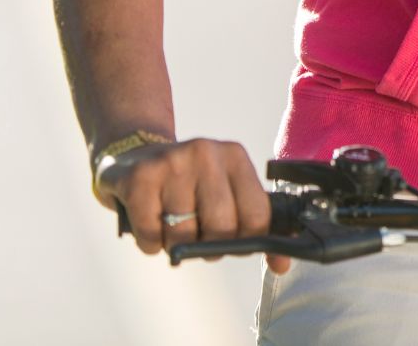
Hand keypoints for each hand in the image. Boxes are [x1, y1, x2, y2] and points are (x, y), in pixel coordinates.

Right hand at [97, 135, 288, 273]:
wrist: (135, 155)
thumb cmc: (189, 183)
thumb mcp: (227, 190)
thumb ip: (257, 225)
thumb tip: (282, 264)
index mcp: (234, 156)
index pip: (257, 215)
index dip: (246, 241)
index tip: (233, 242)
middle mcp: (206, 153)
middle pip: (222, 228)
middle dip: (210, 246)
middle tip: (199, 237)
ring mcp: (171, 163)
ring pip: (184, 236)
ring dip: (176, 246)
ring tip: (171, 227)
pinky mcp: (140, 178)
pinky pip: (151, 236)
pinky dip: (151, 244)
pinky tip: (151, 225)